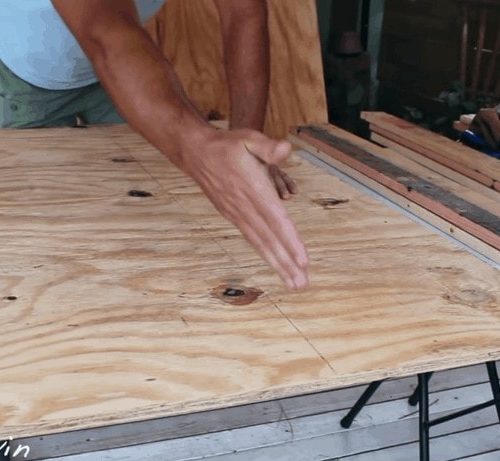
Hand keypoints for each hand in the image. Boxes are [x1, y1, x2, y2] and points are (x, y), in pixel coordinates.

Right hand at [182, 128, 308, 288]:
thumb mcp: (249, 138)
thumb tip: (287, 149)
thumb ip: (269, 147)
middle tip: (302, 284)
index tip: (303, 261)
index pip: (277, 220)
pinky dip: (266, 254)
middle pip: (270, 239)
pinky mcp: (233, 217)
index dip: (291, 241)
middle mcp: (246, 207)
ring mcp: (238, 214)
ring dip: (278, 265)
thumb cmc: (227, 145)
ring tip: (294, 283)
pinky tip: (276, 265)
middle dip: (287, 263)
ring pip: (261, 244)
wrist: (196, 154)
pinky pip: (253, 239)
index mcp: (254, 190)